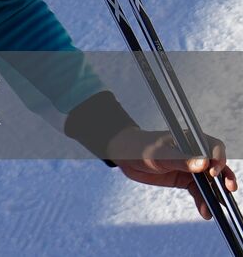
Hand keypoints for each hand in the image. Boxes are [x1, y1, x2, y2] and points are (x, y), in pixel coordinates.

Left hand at [109, 127, 238, 219]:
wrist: (126, 157)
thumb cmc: (141, 148)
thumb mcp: (160, 154)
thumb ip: (181, 160)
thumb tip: (202, 164)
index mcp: (191, 141)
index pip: (213, 148)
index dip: (218, 160)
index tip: (213, 172)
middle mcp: (195, 154)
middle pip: (216, 167)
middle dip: (224, 179)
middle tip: (228, 190)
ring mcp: (191, 168)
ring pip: (209, 182)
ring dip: (213, 195)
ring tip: (213, 209)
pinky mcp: (185, 179)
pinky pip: (198, 191)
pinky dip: (202, 201)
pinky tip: (204, 211)